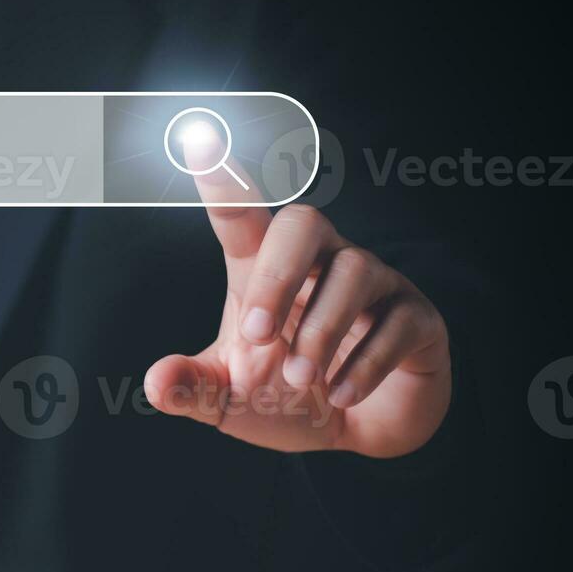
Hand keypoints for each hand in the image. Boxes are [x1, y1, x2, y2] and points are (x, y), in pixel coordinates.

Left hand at [144, 131, 450, 457]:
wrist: (357, 434)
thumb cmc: (286, 399)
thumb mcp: (225, 402)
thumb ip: (189, 389)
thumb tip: (154, 383)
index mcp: (263, 274)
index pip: (242, 216)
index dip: (222, 178)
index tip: (196, 137)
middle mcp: (320, 264)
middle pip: (304, 223)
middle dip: (277, 278)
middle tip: (257, 337)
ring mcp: (374, 285)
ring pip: (355, 271)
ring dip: (321, 332)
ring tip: (302, 380)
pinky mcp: (418, 319)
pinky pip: (398, 322)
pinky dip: (364, 364)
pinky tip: (341, 395)